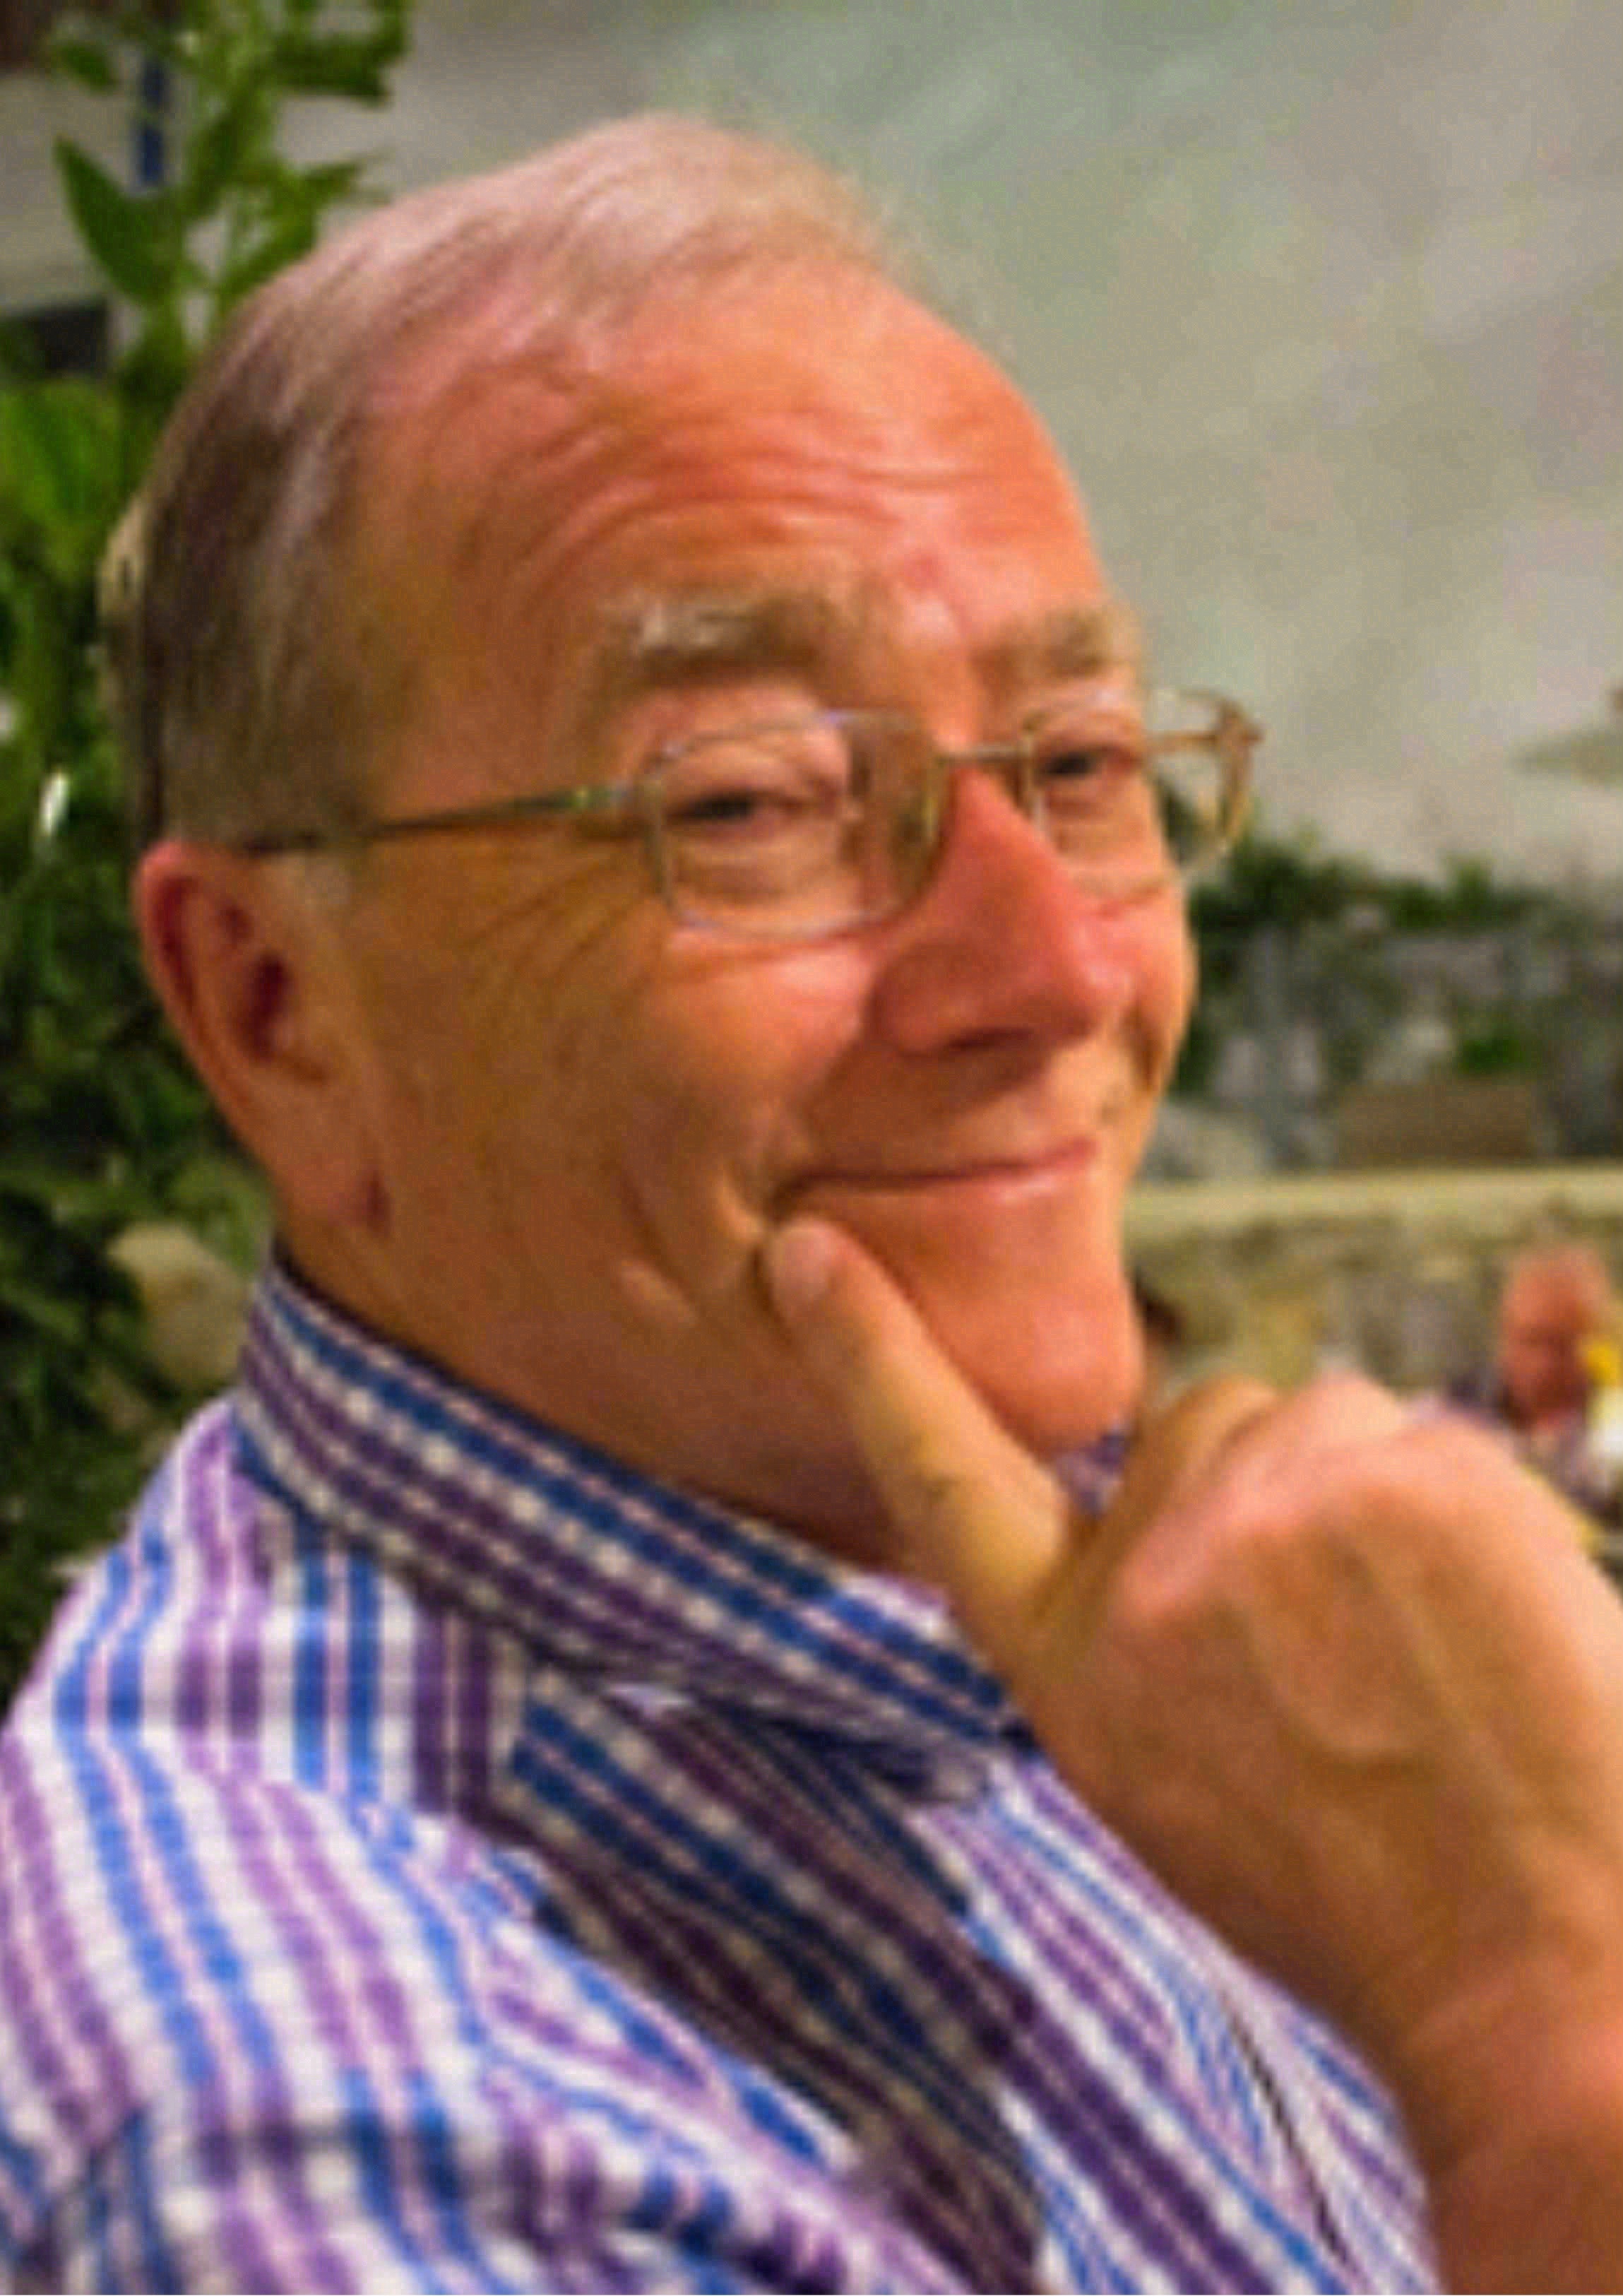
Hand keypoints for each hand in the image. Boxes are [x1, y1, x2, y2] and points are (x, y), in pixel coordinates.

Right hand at [766, 1216, 1622, 2288]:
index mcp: (1070, 1660)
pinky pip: (1422, 1432)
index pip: (941, 1476)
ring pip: (1321, 1421)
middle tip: (1349, 1635)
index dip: (870, 1355)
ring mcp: (1273, 1504)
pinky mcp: (1406, 1470)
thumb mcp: (1165, 1783)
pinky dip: (1463, 1507)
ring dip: (1367, 1495)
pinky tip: (1486, 1622)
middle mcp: (1148, 1565)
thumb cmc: (1359, 1893)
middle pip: (1204, 1424)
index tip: (808, 1252)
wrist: (1537, 1960)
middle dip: (1268, 1492)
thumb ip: (1126, 1636)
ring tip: (1428, 1646)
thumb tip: (1158, 1539)